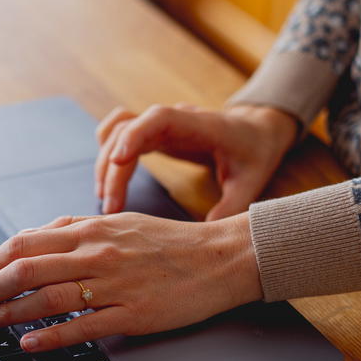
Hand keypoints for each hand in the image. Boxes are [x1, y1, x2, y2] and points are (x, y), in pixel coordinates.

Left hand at [0, 212, 261, 351]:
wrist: (220, 258)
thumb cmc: (169, 242)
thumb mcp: (119, 222)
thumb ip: (76, 230)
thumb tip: (36, 238)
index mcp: (90, 230)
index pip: (23, 243)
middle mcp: (96, 253)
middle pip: (25, 269)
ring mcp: (113, 285)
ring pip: (47, 298)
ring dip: (10, 312)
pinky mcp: (132, 314)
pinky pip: (82, 327)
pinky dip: (50, 336)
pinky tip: (29, 343)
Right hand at [95, 103, 297, 218]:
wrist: (256, 131)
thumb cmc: (253, 153)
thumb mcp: (250, 182)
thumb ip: (231, 208)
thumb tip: (206, 242)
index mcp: (200, 125)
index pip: (159, 118)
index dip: (135, 135)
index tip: (118, 162)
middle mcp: (173, 119)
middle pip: (128, 131)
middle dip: (114, 168)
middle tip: (112, 209)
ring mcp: (159, 124)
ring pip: (117, 131)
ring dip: (105, 162)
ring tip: (106, 199)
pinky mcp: (152, 133)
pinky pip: (119, 134)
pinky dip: (107, 154)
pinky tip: (108, 182)